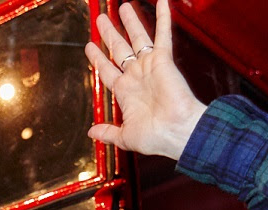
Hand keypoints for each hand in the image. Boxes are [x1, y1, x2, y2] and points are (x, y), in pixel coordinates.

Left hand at [84, 0, 207, 159]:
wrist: (178, 132)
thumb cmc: (157, 137)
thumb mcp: (125, 136)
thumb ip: (108, 132)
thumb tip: (92, 132)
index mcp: (126, 92)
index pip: (107, 70)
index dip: (98, 58)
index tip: (90, 45)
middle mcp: (137, 76)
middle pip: (119, 49)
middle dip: (109, 34)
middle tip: (101, 19)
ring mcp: (150, 66)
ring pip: (137, 37)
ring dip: (130, 21)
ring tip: (122, 6)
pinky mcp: (163, 60)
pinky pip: (162, 35)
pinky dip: (163, 18)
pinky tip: (162, 3)